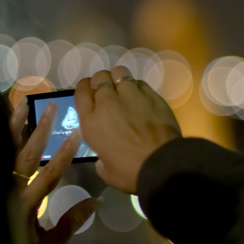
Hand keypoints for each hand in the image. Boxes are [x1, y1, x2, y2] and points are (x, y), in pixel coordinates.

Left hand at [11, 99, 98, 243]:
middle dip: (40, 130)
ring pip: (1, 151)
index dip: (64, 153)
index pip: (51, 173)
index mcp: (26, 205)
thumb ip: (69, 223)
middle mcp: (8, 191)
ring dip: (12, 128)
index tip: (77, 133)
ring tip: (19, 106)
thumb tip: (95, 201)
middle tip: (52, 109)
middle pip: (26, 155)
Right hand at [74, 67, 181, 193]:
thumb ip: (101, 157)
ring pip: (119, 73)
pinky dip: (137, 87)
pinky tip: (141, 97)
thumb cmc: (130, 171)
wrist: (162, 164)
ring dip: (119, 79)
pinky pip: (139, 82)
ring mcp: (131, 95)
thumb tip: (104, 157)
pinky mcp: (152, 95)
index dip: (85, 88)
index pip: (81, 91)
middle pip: (99, 77)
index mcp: (91, 121)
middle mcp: (108, 102)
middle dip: (102, 81)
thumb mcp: (105, 169)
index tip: (90, 92)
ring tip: (124, 89)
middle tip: (108, 92)